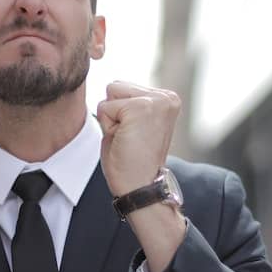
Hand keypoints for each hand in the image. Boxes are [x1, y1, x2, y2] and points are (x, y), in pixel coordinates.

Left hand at [95, 81, 180, 195]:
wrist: (140, 187)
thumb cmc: (132, 161)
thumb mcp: (133, 124)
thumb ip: (127, 103)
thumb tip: (111, 85)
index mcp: (167, 99)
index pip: (123, 88)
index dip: (119, 114)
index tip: (135, 136)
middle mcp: (166, 96)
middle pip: (115, 86)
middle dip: (114, 113)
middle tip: (129, 138)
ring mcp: (155, 101)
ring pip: (110, 93)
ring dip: (111, 119)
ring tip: (127, 138)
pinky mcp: (140, 108)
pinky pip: (104, 108)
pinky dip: (107, 126)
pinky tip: (124, 141)